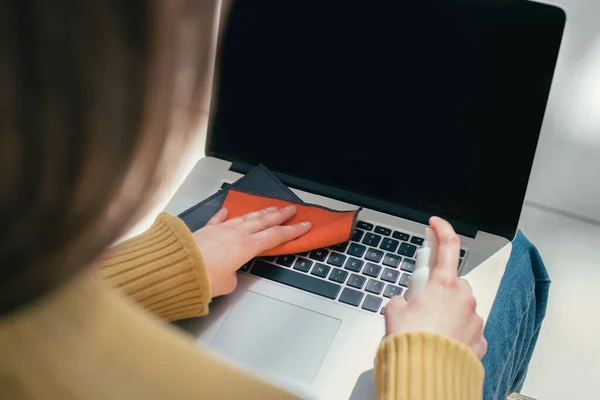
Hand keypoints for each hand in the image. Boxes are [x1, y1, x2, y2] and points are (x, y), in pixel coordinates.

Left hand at [192, 206, 310, 297]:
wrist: (176, 268)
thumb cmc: (203, 278)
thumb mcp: (226, 284)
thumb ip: (233, 277)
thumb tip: (229, 273)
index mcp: (246, 246)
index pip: (275, 236)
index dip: (292, 231)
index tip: (304, 225)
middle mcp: (236, 234)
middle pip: (264, 221)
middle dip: (280, 215)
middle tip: (292, 209)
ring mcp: (220, 229)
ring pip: (245, 217)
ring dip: (260, 212)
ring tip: (270, 207)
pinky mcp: (205, 230)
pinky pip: (218, 220)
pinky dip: (224, 215)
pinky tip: (227, 210)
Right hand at [383, 216, 486, 358]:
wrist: (427, 373)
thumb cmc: (411, 340)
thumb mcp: (393, 311)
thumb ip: (402, 300)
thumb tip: (404, 304)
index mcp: (443, 285)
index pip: (447, 246)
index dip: (442, 229)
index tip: (435, 223)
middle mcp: (464, 298)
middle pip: (452, 284)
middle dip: (439, 290)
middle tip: (421, 304)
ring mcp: (475, 320)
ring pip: (461, 309)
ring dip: (447, 314)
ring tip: (428, 331)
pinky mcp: (480, 341)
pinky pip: (467, 331)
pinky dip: (456, 335)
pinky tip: (441, 344)